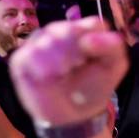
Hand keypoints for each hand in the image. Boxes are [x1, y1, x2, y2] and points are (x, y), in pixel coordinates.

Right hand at [9, 18, 127, 125]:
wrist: (75, 113)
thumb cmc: (95, 85)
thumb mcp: (115, 66)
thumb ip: (112, 46)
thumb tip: (88, 40)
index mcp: (86, 29)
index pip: (92, 24)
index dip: (96, 42)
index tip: (95, 59)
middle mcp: (60, 30)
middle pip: (69, 30)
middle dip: (78, 53)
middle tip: (79, 66)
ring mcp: (39, 42)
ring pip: (49, 40)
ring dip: (62, 61)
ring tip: (66, 73)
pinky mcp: (23, 58)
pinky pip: (31, 55)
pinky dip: (45, 70)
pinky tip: (53, 77)